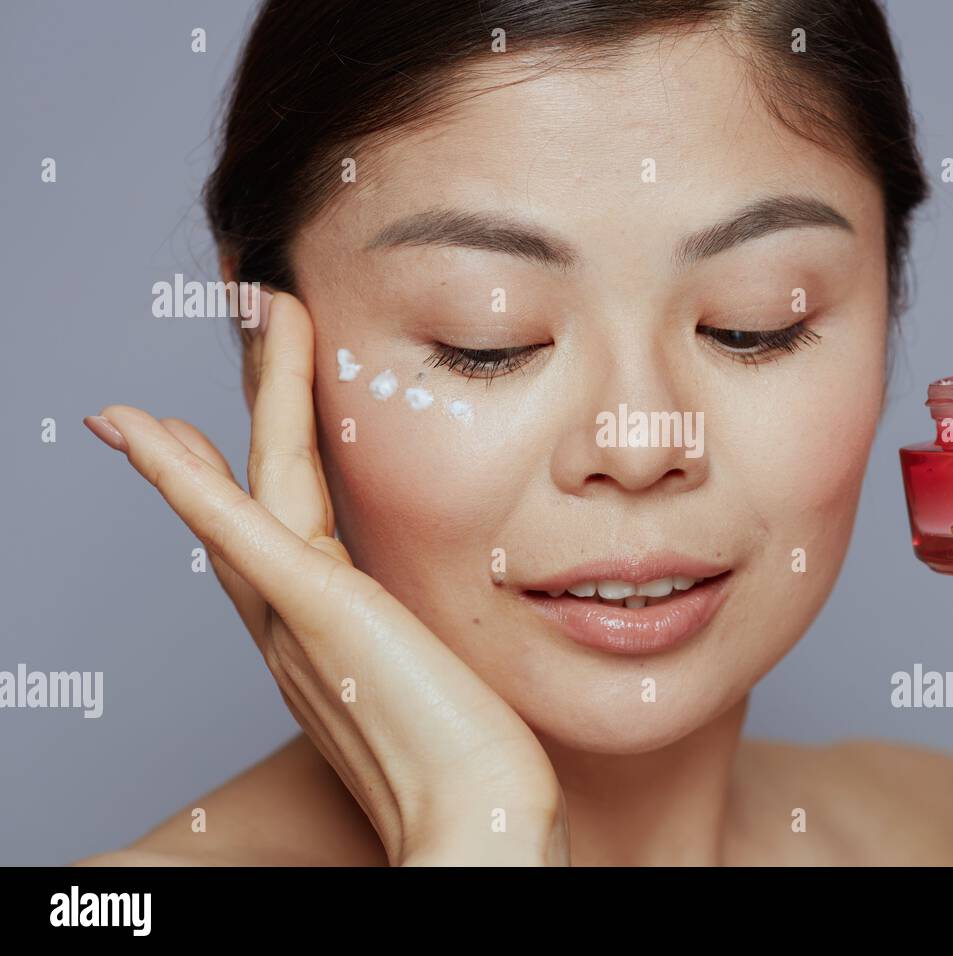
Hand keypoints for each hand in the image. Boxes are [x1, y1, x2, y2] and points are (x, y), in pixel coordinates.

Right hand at [84, 291, 568, 865]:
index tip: (269, 409)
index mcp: (331, 631)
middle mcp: (296, 623)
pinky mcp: (314, 613)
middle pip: (265, 489)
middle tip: (264, 321)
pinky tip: (142, 427)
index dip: (275, 458)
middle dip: (265, 400)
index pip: (295, 524)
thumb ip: (435, 644)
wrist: (477, 823)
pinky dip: (180, 478)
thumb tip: (454, 631)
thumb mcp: (450, 682)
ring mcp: (296, 617)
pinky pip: (234, 527)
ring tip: (258, 312)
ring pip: (254, 484)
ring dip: (255, 395)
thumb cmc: (477, 767)